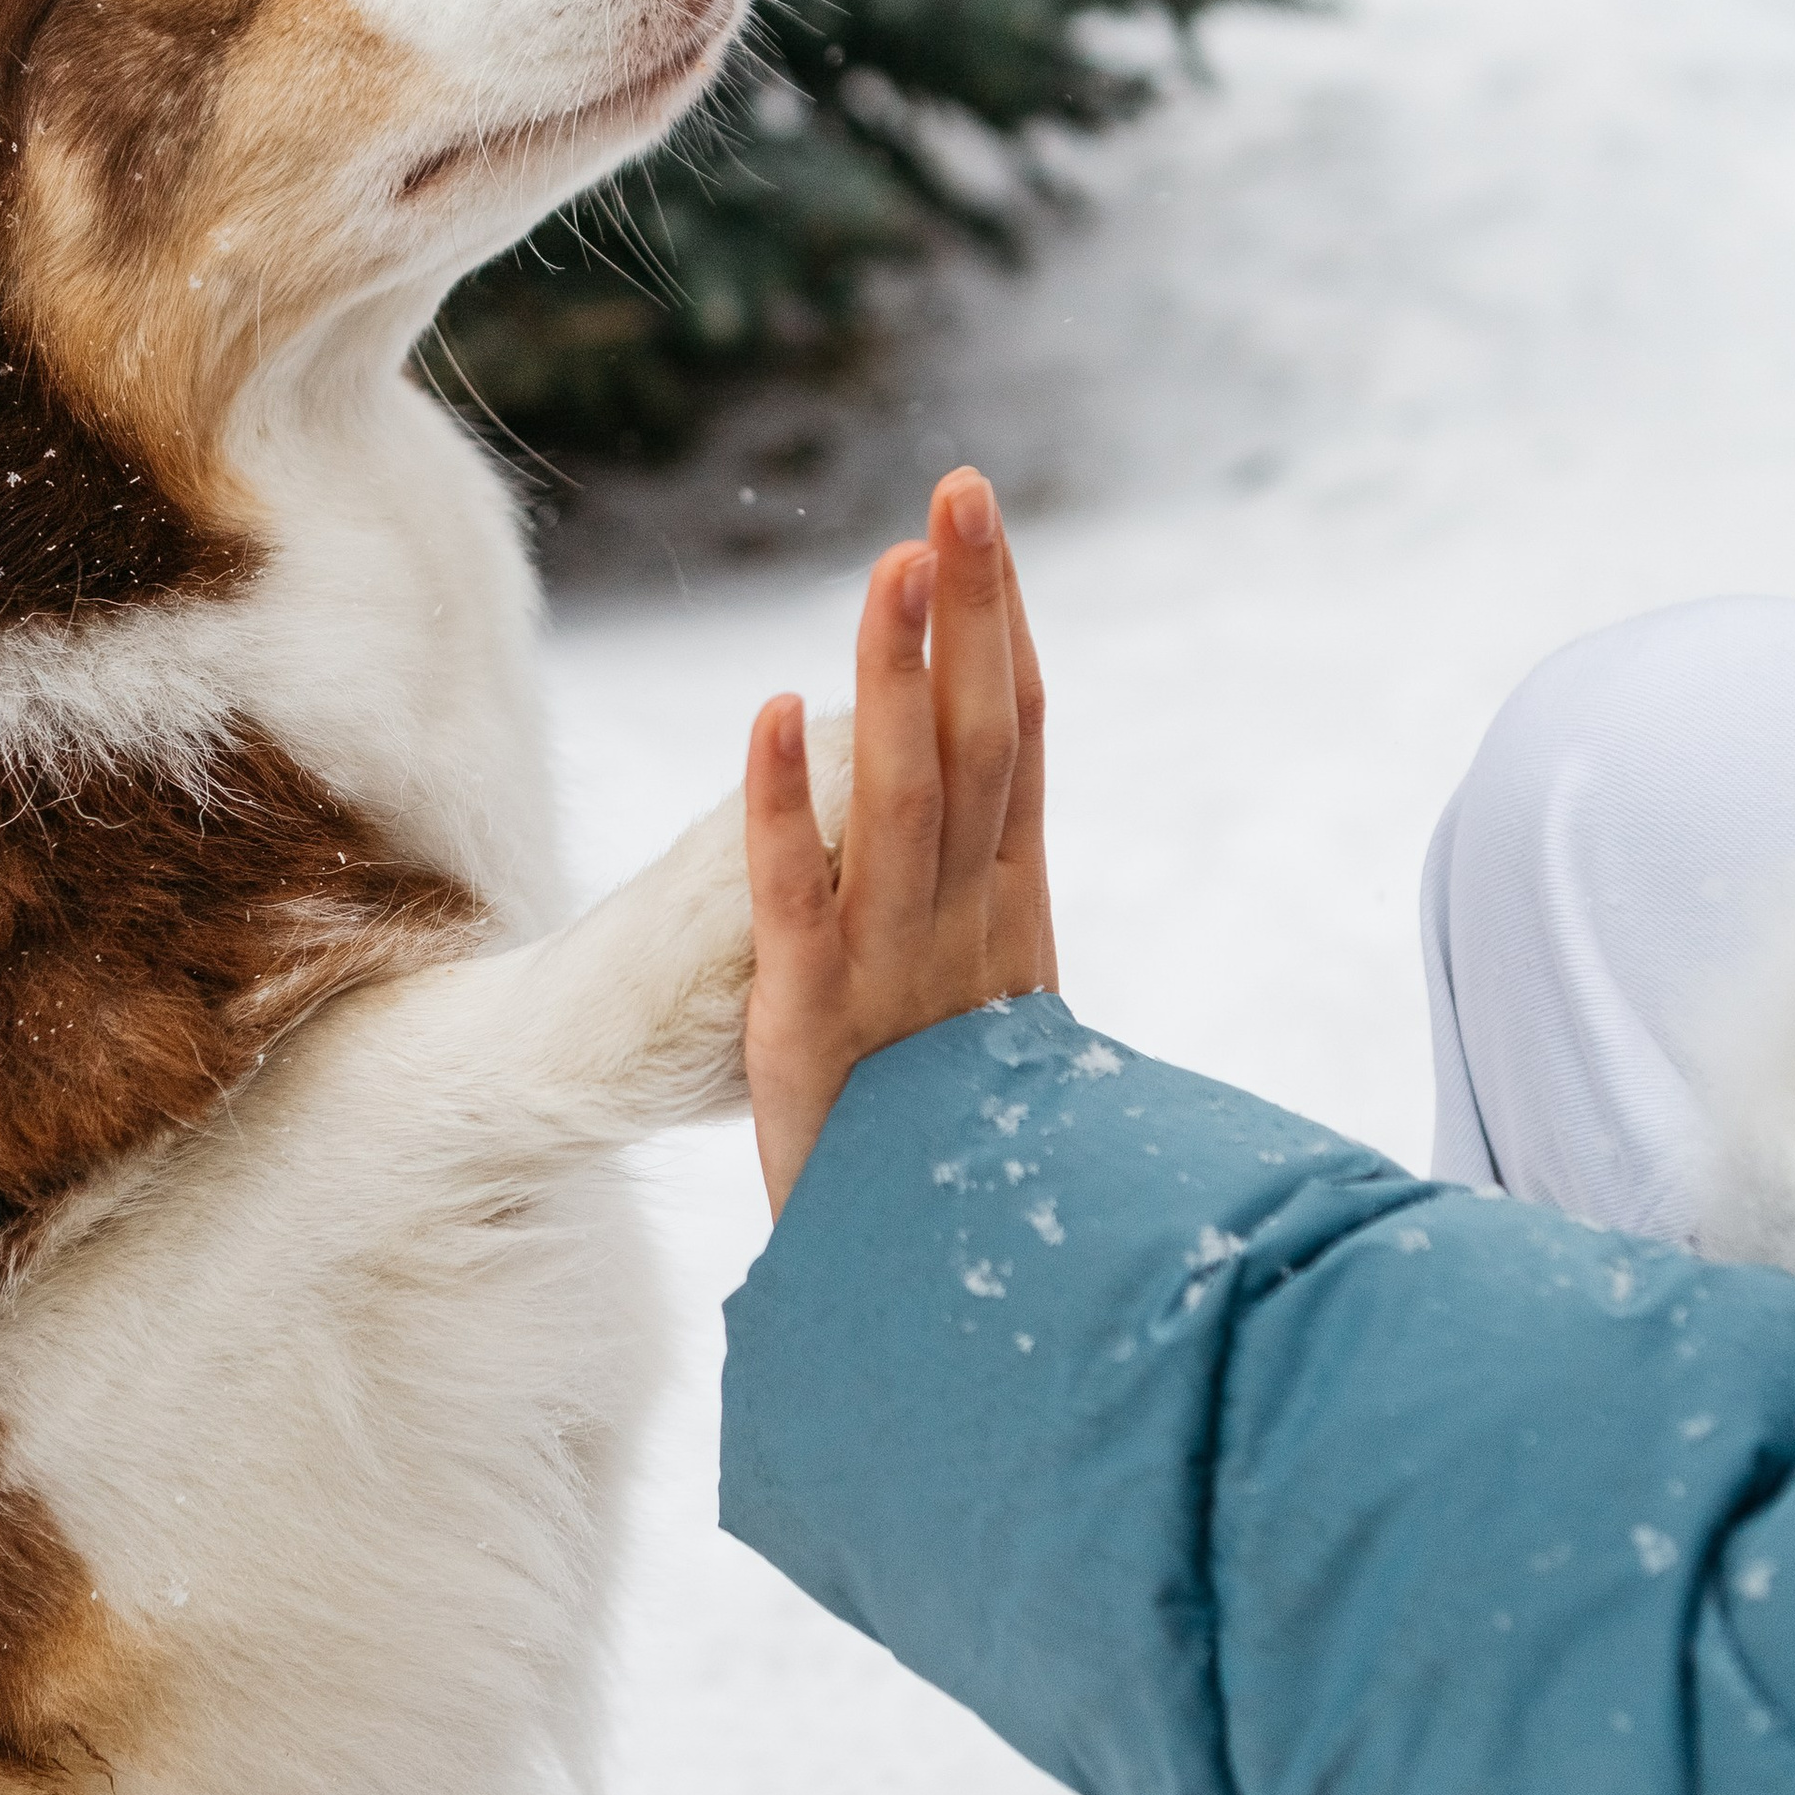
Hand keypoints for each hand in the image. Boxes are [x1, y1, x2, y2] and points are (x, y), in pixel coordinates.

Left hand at [743, 467, 1057, 1216]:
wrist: (941, 1304)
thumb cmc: (958, 1166)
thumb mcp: (990, 1031)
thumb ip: (985, 930)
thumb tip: (986, 846)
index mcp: (1011, 917)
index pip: (1017, 743)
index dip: (1000, 629)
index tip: (981, 528)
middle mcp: (964, 928)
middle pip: (980, 742)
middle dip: (972, 612)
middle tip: (959, 490)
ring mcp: (890, 971)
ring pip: (900, 796)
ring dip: (896, 673)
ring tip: (888, 563)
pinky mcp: (807, 1020)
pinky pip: (796, 895)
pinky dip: (786, 802)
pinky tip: (777, 709)